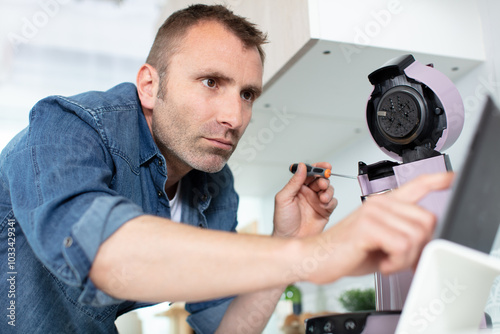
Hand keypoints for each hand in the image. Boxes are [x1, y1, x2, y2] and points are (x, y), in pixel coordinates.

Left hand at [272, 162, 337, 237]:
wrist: (290, 239)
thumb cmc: (283, 221)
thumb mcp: (284, 198)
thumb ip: (294, 182)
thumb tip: (301, 166)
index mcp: (297, 188)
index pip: (308, 173)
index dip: (316, 168)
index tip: (323, 166)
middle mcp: (307, 193)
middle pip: (320, 179)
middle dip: (324, 178)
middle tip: (322, 182)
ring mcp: (316, 202)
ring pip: (328, 189)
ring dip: (328, 190)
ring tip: (322, 197)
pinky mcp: (324, 211)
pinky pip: (332, 201)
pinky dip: (331, 201)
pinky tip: (325, 204)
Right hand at [302, 172, 453, 283]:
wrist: (315, 257)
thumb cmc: (345, 251)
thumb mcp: (381, 243)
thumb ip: (403, 237)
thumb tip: (427, 244)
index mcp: (384, 204)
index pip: (416, 184)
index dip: (438, 180)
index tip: (452, 177)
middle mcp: (380, 203)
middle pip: (427, 220)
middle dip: (420, 247)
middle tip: (402, 259)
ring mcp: (373, 212)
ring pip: (416, 235)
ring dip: (406, 258)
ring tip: (388, 261)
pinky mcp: (367, 225)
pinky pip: (402, 245)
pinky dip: (396, 262)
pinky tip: (383, 263)